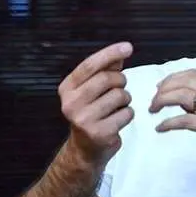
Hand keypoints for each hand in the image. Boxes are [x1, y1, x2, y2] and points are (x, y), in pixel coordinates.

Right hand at [58, 42, 134, 165]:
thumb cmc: (92, 113)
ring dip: (125, 99)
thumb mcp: (92, 90)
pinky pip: (127, 113)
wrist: (86, 149)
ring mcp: (84, 119)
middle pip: (107, 79)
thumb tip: (122, 52)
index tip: (128, 47)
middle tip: (120, 88)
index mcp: (67, 88)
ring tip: (117, 106)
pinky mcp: (99, 133)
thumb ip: (105, 70)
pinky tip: (118, 120)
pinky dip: (128, 114)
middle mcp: (71, 103)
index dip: (110, 53)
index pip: (89, 65)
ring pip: (119, 96)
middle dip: (120, 81)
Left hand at [149, 69, 195, 191]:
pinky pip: (185, 120)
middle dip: (164, 89)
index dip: (173, 78)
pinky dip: (168, 123)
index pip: (194, 74)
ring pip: (183, 96)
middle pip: (186, 82)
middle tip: (153, 102)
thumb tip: (178, 97)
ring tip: (153, 110)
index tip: (159, 87)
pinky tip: (161, 128)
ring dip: (162, 101)